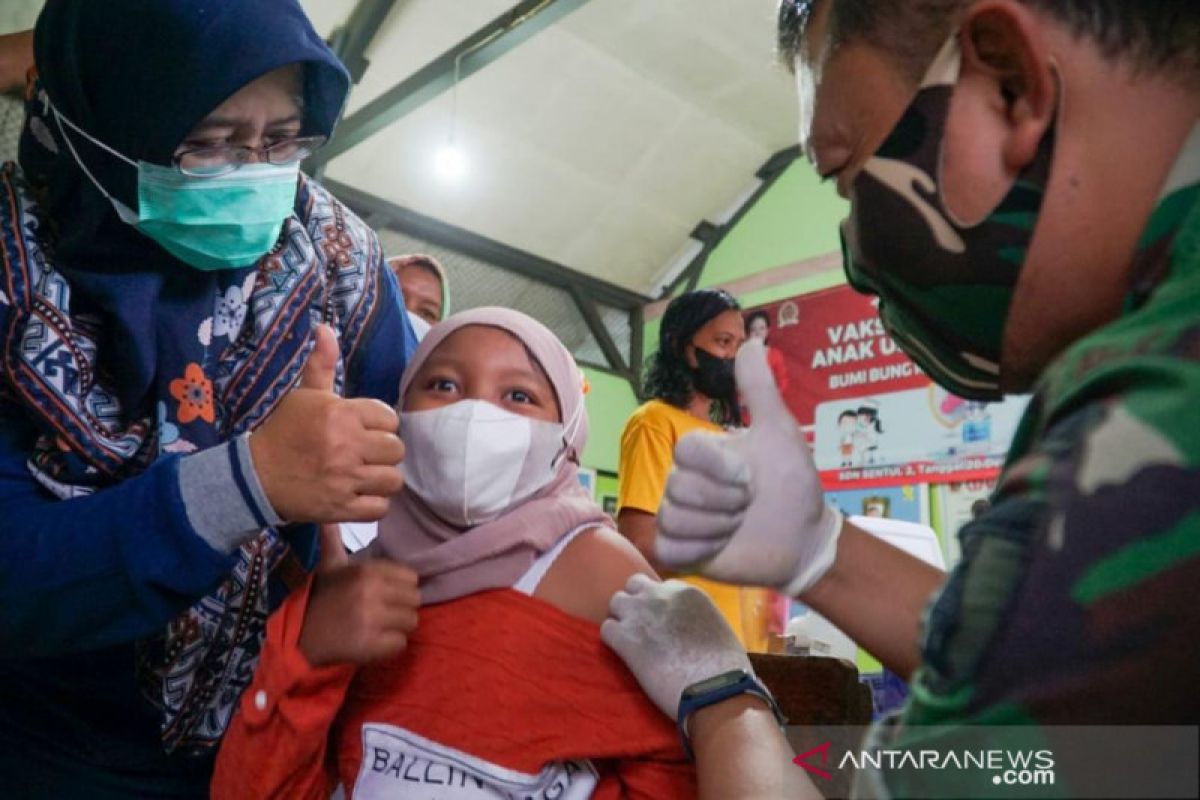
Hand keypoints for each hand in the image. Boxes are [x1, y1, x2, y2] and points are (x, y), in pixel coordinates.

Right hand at [249, 324, 404, 522]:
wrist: (254, 476)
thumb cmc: (284, 432)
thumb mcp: (303, 396)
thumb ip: (321, 364)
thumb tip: (324, 328)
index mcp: (340, 414)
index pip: (389, 418)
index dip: (380, 425)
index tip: (365, 430)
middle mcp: (346, 446)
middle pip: (396, 449)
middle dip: (384, 452)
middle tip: (366, 454)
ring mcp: (344, 479)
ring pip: (393, 479)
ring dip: (382, 479)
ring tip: (366, 475)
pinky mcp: (341, 508)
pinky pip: (380, 507)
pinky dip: (374, 503)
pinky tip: (361, 495)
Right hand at [298, 525, 420, 666]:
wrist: (301, 637)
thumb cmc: (322, 599)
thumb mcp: (329, 566)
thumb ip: (333, 540)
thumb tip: (327, 517)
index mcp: (367, 571)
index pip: (411, 578)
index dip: (400, 588)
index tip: (385, 595)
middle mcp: (372, 592)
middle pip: (415, 600)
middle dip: (402, 608)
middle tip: (383, 614)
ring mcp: (373, 619)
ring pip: (411, 622)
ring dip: (398, 628)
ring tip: (378, 628)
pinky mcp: (372, 645)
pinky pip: (401, 644)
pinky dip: (390, 646)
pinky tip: (373, 642)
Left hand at [601, 575, 750, 720]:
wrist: (715, 687)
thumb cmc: (726, 666)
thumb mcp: (716, 626)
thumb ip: (697, 617)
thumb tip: (688, 628)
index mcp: (687, 591)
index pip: (662, 586)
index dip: (659, 604)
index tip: (662, 621)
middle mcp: (661, 595)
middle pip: (634, 585)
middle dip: (636, 602)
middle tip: (641, 626)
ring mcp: (641, 614)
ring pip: (616, 602)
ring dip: (621, 618)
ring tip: (630, 640)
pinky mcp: (626, 638)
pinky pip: (606, 629)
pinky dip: (612, 640)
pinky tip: (623, 654)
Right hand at [656, 339, 841, 595]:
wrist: (803, 537)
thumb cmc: (791, 483)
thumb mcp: (779, 433)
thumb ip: (759, 390)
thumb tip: (750, 341)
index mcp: (702, 454)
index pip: (685, 450)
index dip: (719, 468)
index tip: (749, 477)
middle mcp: (683, 482)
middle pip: (678, 487)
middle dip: (725, 502)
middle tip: (747, 506)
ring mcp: (679, 517)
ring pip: (675, 518)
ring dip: (717, 527)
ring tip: (738, 526)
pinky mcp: (679, 551)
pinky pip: (669, 548)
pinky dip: (701, 550)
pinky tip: (723, 546)